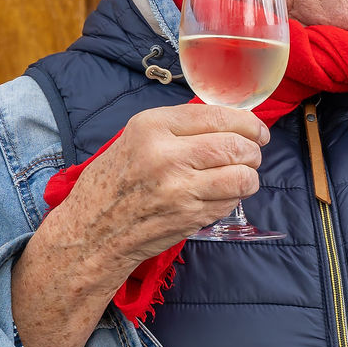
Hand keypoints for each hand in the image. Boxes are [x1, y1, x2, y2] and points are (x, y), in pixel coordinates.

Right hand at [48, 103, 269, 275]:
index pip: (218, 115)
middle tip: (252, 154)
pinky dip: (233, 197)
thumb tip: (229, 120)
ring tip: (241, 176)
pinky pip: (230, 201)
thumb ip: (179, 127)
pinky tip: (218, 195)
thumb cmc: (114, 181)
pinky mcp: (189, 217)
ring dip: (250, 176)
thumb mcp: (136, 138)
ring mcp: (179, 189)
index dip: (248, 123)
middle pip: (236, 145)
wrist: (91, 231)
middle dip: (253, 150)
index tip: (257, 131)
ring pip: (242, 176)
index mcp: (151, 126)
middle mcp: (166, 155)